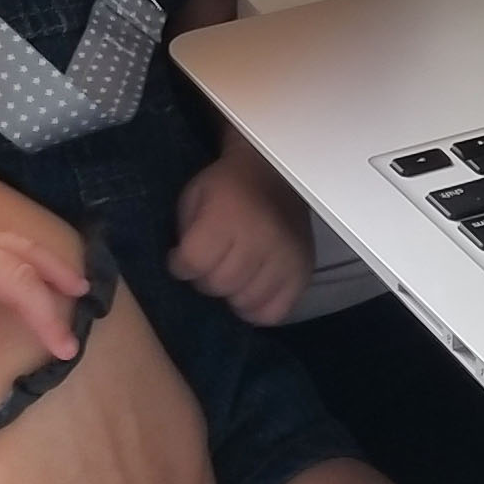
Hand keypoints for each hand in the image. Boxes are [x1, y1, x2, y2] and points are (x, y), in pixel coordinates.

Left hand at [169, 140, 314, 323]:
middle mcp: (259, 238)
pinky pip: (275, 312)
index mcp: (227, 215)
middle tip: (210, 265)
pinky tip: (251, 291)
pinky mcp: (303, 271)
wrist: (274, 171)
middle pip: (219, 284)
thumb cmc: (228, 186)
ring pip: (245, 301)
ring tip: (232, 276)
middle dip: (205, 279)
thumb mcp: (195, 195)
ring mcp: (285, 257)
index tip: (181, 259)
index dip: (180, 266)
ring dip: (231, 294)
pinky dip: (258, 308)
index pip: (194, 263)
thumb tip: (186, 270)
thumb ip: (186, 233)